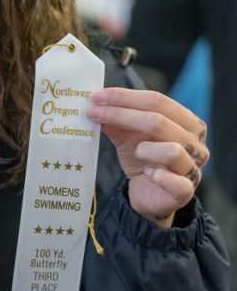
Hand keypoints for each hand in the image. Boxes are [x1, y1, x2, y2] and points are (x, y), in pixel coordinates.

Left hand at [86, 89, 208, 227]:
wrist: (146, 194)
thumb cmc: (143, 160)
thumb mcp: (127, 137)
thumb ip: (116, 121)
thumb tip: (96, 104)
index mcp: (186, 121)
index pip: (157, 100)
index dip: (126, 97)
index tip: (97, 96)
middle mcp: (195, 142)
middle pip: (159, 121)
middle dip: (122, 114)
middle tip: (94, 112)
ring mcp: (194, 168)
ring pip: (173, 150)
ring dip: (147, 149)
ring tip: (136, 152)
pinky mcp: (186, 191)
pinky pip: (177, 183)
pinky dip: (159, 176)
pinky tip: (147, 173)